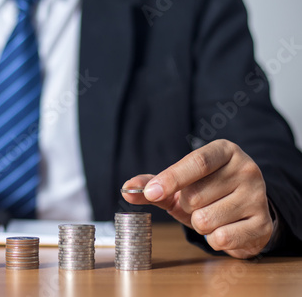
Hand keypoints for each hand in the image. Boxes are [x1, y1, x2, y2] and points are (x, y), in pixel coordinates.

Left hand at [122, 139, 272, 258]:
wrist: (243, 213)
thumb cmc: (207, 193)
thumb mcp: (179, 185)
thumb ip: (152, 183)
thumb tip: (126, 188)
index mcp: (224, 151)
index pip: (196, 162)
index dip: (171, 179)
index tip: (150, 193)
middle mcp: (246, 169)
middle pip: (195, 196)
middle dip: (187, 207)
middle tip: (199, 204)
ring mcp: (258, 196)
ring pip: (206, 219)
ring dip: (200, 225)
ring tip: (212, 216)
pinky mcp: (263, 224)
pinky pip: (222, 238)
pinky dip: (214, 239)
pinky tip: (225, 229)